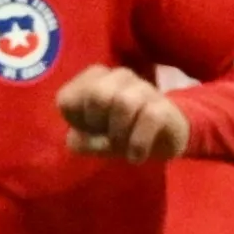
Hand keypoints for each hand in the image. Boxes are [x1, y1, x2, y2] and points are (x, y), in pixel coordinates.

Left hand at [59, 65, 191, 161]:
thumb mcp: (97, 141)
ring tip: (123, 148)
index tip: (90, 132)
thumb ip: (82, 141)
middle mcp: (118, 76)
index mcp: (95, 79)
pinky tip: (136, 156)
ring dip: (119, 134)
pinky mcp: (164, 105)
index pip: (67, 100)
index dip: (75, 123)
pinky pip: (149, 117)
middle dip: (98, 125)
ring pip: (125, 102)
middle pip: (97, 95)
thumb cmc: (123, 132)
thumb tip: (75, 140)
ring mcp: (144, 87)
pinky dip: (138, 143)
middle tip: (107, 138)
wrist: (166, 137)